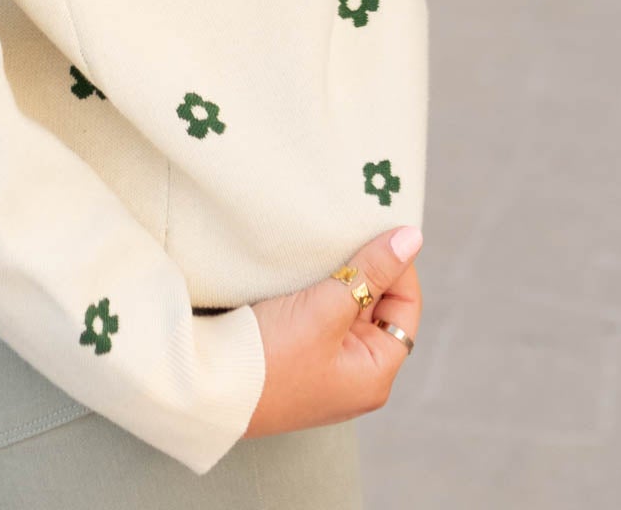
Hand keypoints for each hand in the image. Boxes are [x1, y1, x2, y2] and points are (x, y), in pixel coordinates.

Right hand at [241, 226, 422, 438]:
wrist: (207, 389)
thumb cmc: (271, 358)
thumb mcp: (326, 308)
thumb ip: (370, 271)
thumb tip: (413, 238)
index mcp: (375, 374)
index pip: (405, 307)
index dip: (397, 267)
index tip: (376, 231)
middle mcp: (355, 376)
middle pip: (377, 308)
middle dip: (365, 270)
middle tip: (348, 231)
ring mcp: (325, 369)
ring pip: (346, 309)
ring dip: (339, 278)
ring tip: (326, 245)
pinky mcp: (297, 359)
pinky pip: (320, 317)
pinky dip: (317, 291)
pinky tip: (304, 268)